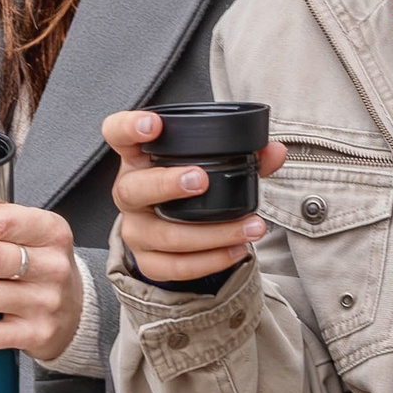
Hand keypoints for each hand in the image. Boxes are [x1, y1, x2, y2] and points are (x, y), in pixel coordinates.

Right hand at [103, 107, 287, 288]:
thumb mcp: (207, 165)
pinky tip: (238, 250)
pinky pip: (176, 266)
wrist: (172, 234)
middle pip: (134, 189)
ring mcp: (135, 230)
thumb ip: (243, 155)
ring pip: (164, 235)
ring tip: (249, 225)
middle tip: (201, 180)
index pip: (118, 134)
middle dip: (167, 184)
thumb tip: (274, 152)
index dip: (130, 127)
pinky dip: (212, 260)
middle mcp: (130, 193)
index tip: (154, 125)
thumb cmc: (187, 189)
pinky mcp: (149, 262)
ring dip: (212, 232)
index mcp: (138, 159)